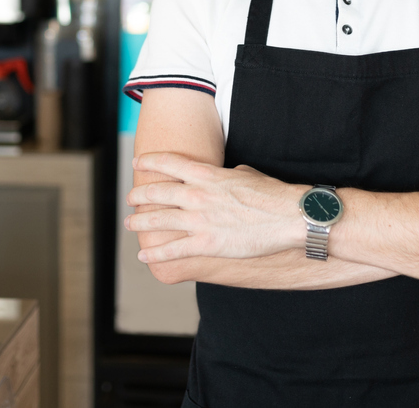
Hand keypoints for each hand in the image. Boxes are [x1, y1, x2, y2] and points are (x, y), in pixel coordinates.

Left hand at [125, 153, 305, 263]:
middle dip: (138, 196)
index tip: (137, 163)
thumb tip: (225, 174)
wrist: (288, 217)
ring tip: (130, 224)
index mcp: (206, 174)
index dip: (148, 162)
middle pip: (155, 192)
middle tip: (131, 199)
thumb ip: (227, 175)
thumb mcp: (246, 173)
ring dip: (139, 223)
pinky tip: (143, 255)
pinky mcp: (206, 244)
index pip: (167, 163)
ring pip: (157, 221)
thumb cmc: (272, 194)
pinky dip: (154, 253)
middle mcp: (197, 195)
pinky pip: (172, 250)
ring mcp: (199, 221)